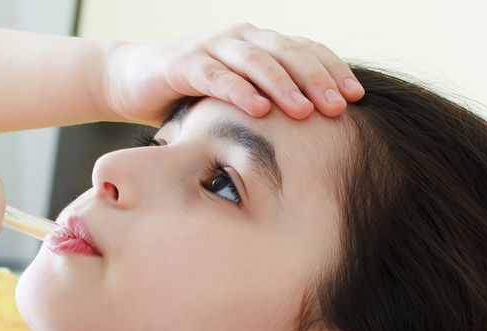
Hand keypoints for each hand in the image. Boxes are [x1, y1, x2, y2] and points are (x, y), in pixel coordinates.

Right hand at [99, 24, 363, 125]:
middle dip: (316, 79)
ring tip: (305, 111)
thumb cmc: (190, 96)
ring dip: (283, 85)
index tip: (357, 97)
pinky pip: (216, 75)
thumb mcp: (238, 99)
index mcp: (259, 43)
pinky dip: (238, 90)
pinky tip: (258, 109)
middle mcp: (240, 38)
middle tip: (339, 107)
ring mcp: (212, 47)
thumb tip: (317, 136)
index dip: (332, 70)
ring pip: (256, 61)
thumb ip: (270, 105)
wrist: (130, 80)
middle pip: (288, 53)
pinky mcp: (183, 63)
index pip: (305, 50)